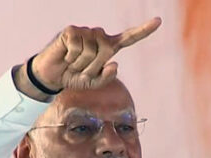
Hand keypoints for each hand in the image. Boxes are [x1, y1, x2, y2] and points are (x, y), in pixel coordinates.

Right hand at [16, 18, 161, 97]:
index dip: (144, 30)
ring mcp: (85, 32)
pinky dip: (70, 58)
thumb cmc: (73, 77)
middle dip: (92, 67)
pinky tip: (65, 56)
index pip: (129, 38)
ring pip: (91, 51)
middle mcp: (99, 36)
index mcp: (108, 47)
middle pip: (106, 51)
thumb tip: (115, 64)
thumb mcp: (93, 83)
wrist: (52, 77)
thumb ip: (106, 77)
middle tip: (81, 70)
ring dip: (80, 64)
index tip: (158, 21)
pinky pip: (77, 47)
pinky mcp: (72, 31)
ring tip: (72, 64)